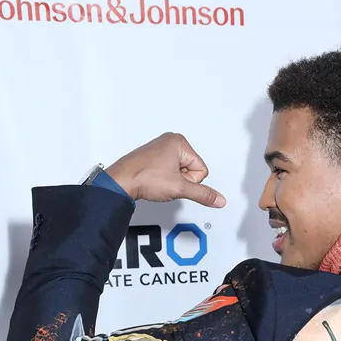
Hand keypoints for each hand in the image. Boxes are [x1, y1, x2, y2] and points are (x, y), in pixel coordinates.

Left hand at [105, 133, 225, 206]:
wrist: (122, 182)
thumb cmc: (144, 177)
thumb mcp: (179, 188)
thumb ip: (203, 194)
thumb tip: (219, 199)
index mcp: (179, 142)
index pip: (201, 170)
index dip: (190, 181)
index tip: (175, 180)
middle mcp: (171, 141)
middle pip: (192, 170)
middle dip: (182, 180)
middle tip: (166, 180)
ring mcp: (162, 148)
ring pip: (181, 172)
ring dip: (173, 180)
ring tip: (159, 180)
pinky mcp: (155, 156)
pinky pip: (170, 171)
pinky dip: (165, 178)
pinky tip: (155, 179)